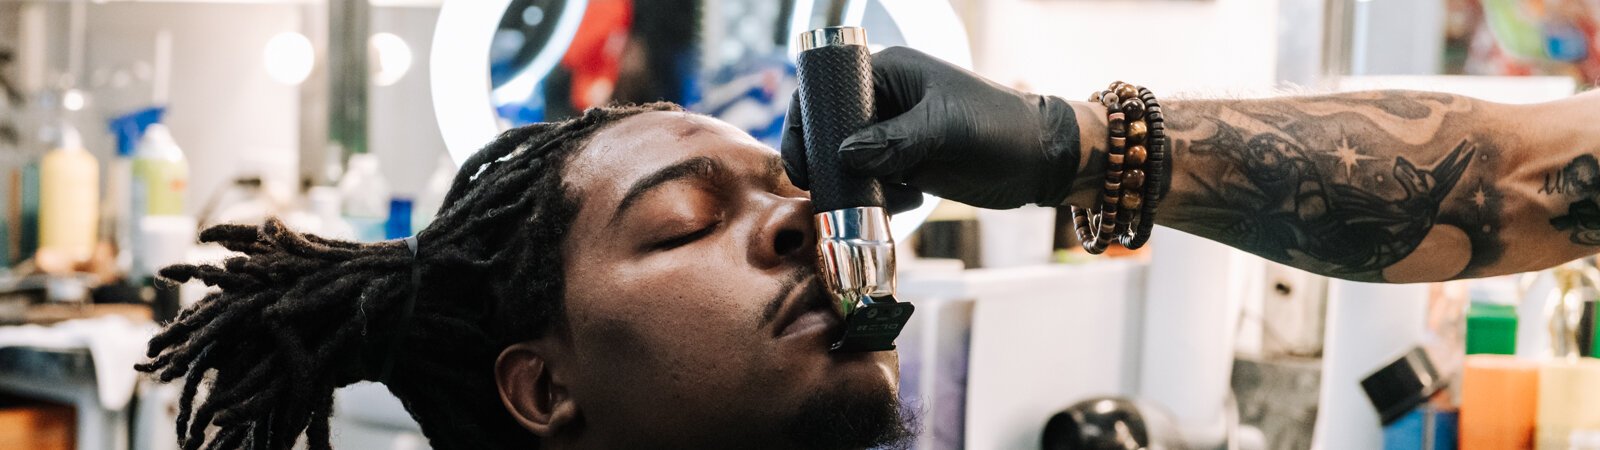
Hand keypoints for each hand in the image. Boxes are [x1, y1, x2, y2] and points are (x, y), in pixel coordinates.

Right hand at [780, 46, 1080, 209]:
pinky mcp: (906, 165)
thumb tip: (842, 156)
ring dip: (859, 186)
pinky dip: (881, 198)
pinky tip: (913, 198)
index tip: (803, 162)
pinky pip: (873, 184)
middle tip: (833, 191)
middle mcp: (885, 101)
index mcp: (889, 72)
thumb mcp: (946, 130)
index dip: (807, 121)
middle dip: (831, 163)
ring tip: (895, 193)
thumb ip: (894, 142)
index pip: (828, 89)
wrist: (1042, 161)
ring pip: (849, 163)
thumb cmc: (1000, 128)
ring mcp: (893, 135)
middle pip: (831, 131)